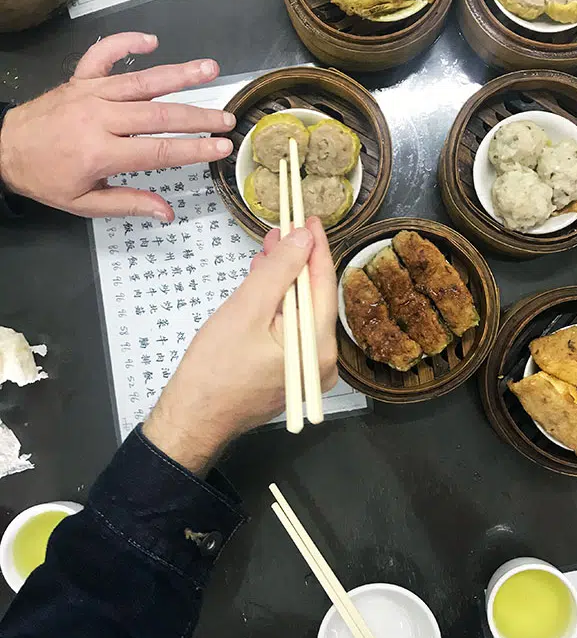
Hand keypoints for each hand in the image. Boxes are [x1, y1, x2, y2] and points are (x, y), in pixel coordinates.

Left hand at [0, 32, 235, 220]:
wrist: (3, 149)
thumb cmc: (45, 178)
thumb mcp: (84, 203)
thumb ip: (128, 204)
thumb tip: (166, 213)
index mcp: (100, 152)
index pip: (158, 151)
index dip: (193, 150)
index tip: (220, 147)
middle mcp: (99, 118)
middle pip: (159, 115)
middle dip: (197, 117)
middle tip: (226, 118)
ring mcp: (90, 93)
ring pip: (142, 81)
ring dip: (179, 74)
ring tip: (210, 69)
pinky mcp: (80, 78)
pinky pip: (104, 54)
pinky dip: (126, 43)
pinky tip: (152, 41)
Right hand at [143, 217, 338, 473]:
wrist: (192, 419)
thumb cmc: (214, 368)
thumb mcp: (246, 310)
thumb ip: (279, 271)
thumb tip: (304, 239)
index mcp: (319, 347)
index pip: (324, 284)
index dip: (316, 247)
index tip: (308, 218)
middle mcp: (322, 360)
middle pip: (314, 297)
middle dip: (297, 261)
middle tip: (282, 229)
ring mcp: (307, 368)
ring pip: (301, 310)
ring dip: (285, 279)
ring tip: (269, 248)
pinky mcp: (290, 370)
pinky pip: (290, 327)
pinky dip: (278, 302)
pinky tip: (263, 281)